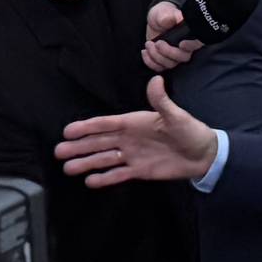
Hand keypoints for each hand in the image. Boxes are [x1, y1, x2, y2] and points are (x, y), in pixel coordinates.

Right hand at [57, 77, 217, 186]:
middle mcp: (129, 139)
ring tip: (67, 168)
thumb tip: (155, 80)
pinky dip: (104, 178)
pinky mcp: (139, 170)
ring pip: (104, 159)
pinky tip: (89, 181)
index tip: (68, 131)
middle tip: (58, 152)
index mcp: (134, 122)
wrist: (203, 155)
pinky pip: (118, 174)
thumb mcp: (176, 115)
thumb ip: (162, 101)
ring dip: (86, 163)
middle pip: (99, 143)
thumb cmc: (190, 131)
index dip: (87, 127)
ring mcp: (132, 155)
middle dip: (79, 147)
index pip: (105, 124)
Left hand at [141, 1, 202, 73]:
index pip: (197, 43)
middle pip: (183, 57)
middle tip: (158, 42)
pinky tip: (145, 52)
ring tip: (148, 44)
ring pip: (170, 64)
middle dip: (168, 52)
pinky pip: (159, 68)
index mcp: (190, 34)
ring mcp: (175, 56)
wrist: (155, 20)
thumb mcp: (165, 11)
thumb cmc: (163, 14)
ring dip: (157, 56)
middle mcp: (185, 47)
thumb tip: (179, 18)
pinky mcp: (164, 60)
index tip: (181, 44)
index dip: (192, 46)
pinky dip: (150, 62)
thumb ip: (171, 15)